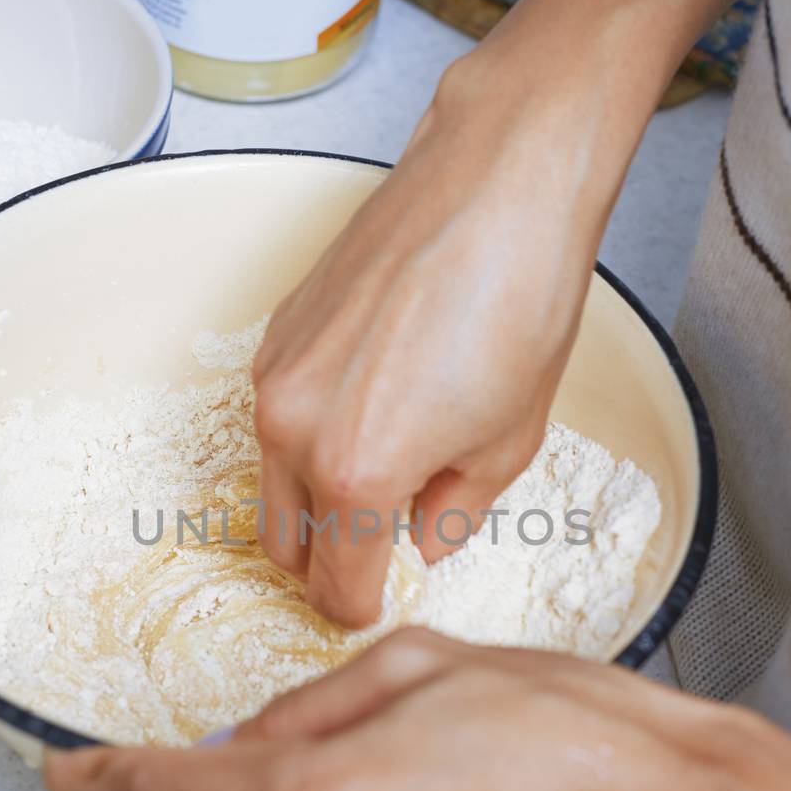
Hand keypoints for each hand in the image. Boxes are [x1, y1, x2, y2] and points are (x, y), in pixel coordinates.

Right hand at [251, 47, 646, 628]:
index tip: (380, 598)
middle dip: (329, 562)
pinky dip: (309, 436)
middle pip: (285, 546)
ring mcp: (273, 379)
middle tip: (380, 547)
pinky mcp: (273, 335)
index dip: (364, 604)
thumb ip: (454, 513)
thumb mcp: (508, 440)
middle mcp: (293, 432)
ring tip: (385, 468)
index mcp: (356, 475)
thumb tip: (423, 537)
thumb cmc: (518, 304)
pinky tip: (372, 402)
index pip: (337, 586)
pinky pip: (277, 419)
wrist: (492, 186)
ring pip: (273, 483)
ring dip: (315, 500)